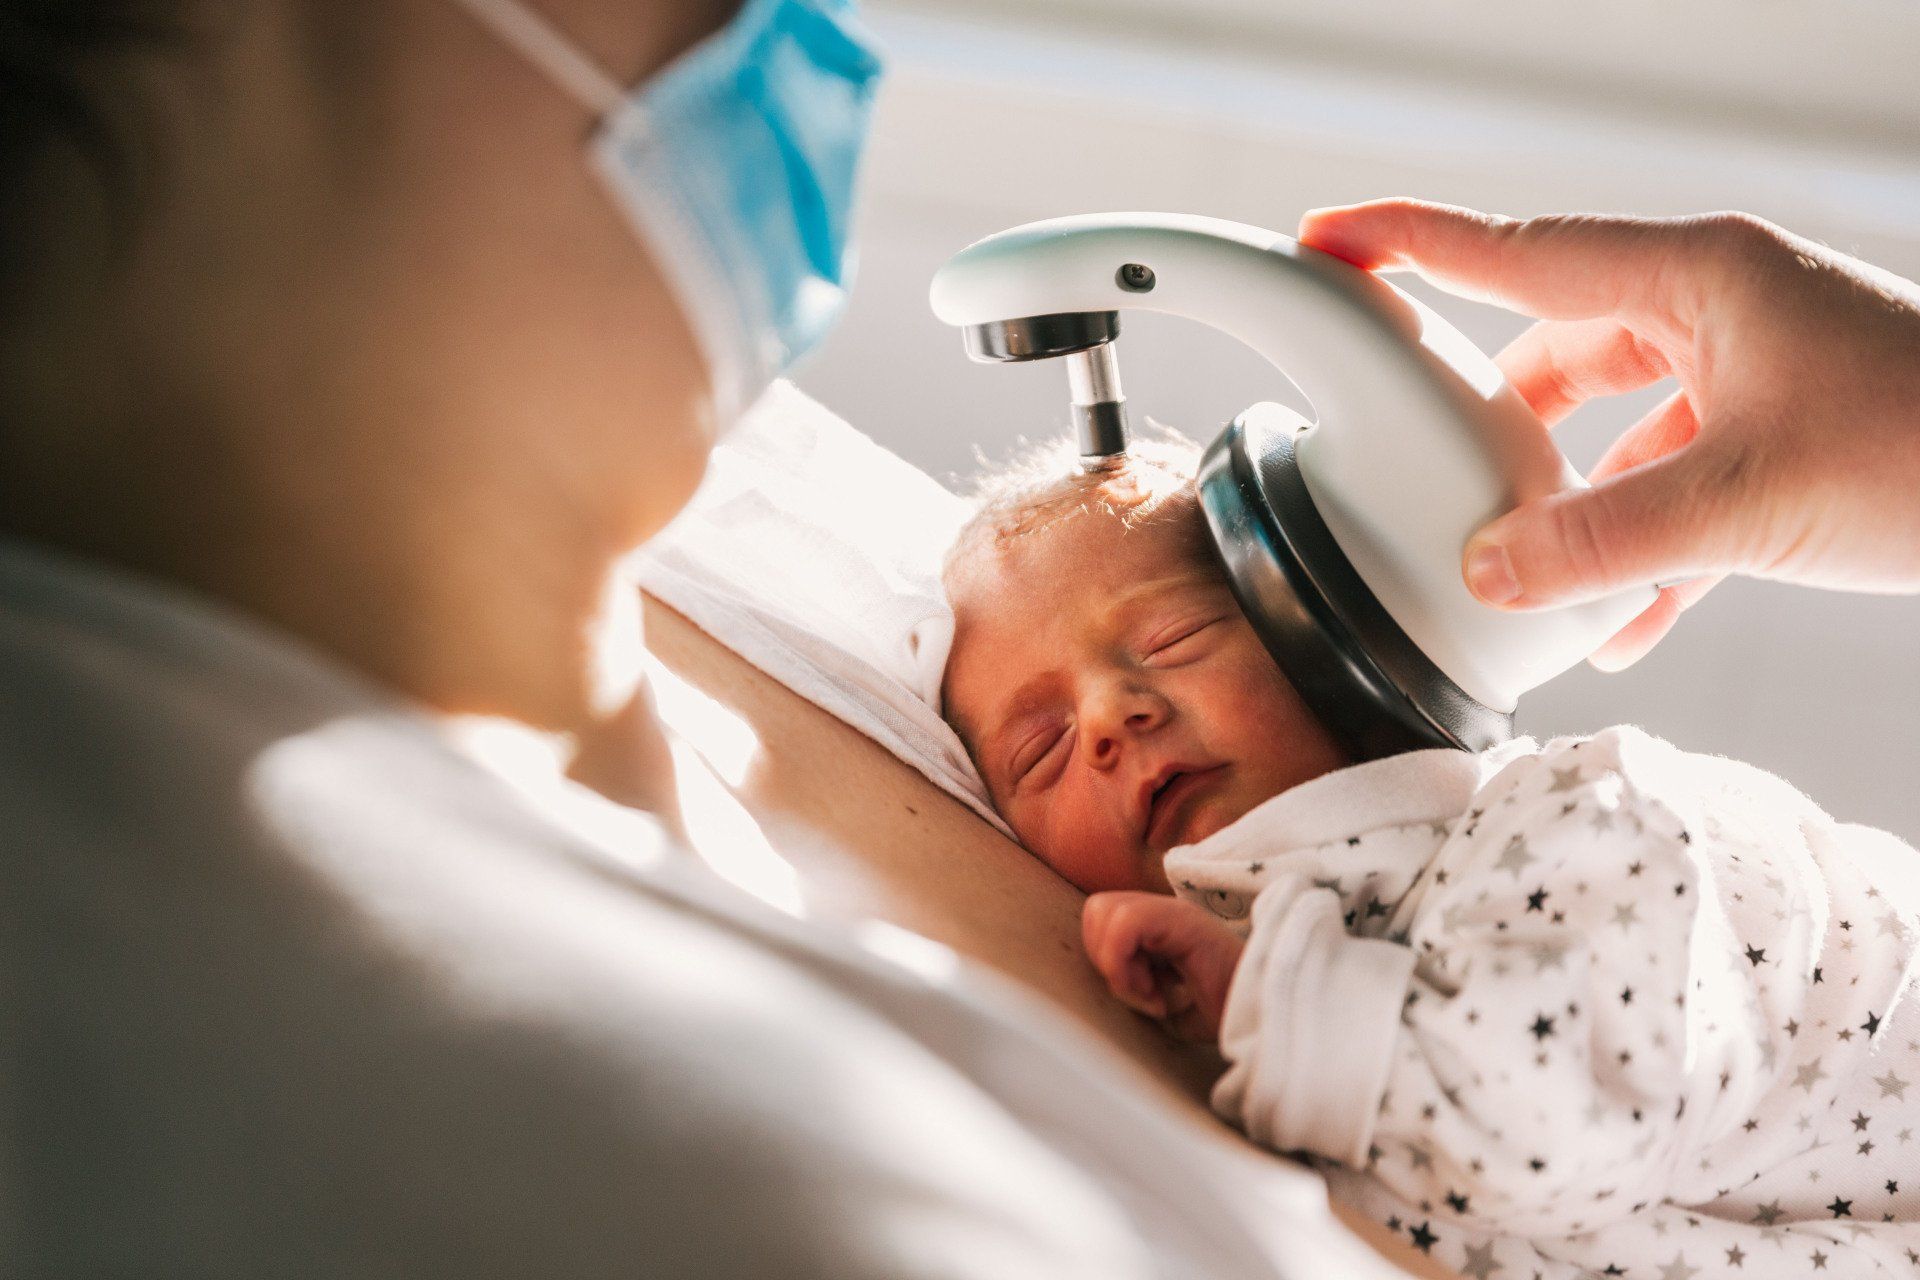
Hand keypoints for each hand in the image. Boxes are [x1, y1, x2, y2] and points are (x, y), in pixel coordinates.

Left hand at [1082, 891, 1245, 1041]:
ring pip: (1104, 911)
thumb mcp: (1165, 1004)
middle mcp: (1162, 912)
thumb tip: (1108, 983)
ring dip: (1116, 964)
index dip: (1103, 959)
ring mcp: (1173, 912)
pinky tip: (1159, 996)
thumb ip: (1133, 988)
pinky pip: (1126, 923)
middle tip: (1144, 992)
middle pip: (1095, 909)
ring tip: (1154, 994)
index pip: (1098, 919)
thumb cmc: (1222, 1013)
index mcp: (1157, 926)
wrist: (1264, 1017)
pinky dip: (1126, 964)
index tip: (1141, 994)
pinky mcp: (1184, 920)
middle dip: (1103, 958)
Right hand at [1299, 200, 1919, 668]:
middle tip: (1428, 463)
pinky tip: (1617, 625)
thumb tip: (1487, 574)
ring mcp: (1757, 368)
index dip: (1408, 243)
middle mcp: (1719, 306)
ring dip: (1571, 499)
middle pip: (1559, 343)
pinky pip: (1678, 480)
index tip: (1324, 239)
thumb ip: (1602, 541)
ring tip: (1519, 569)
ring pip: (1618, 422)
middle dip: (1494, 417)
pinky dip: (1640, 545)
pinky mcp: (1786, 432)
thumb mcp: (1745, 503)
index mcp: (1698, 277)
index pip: (1516, 251)